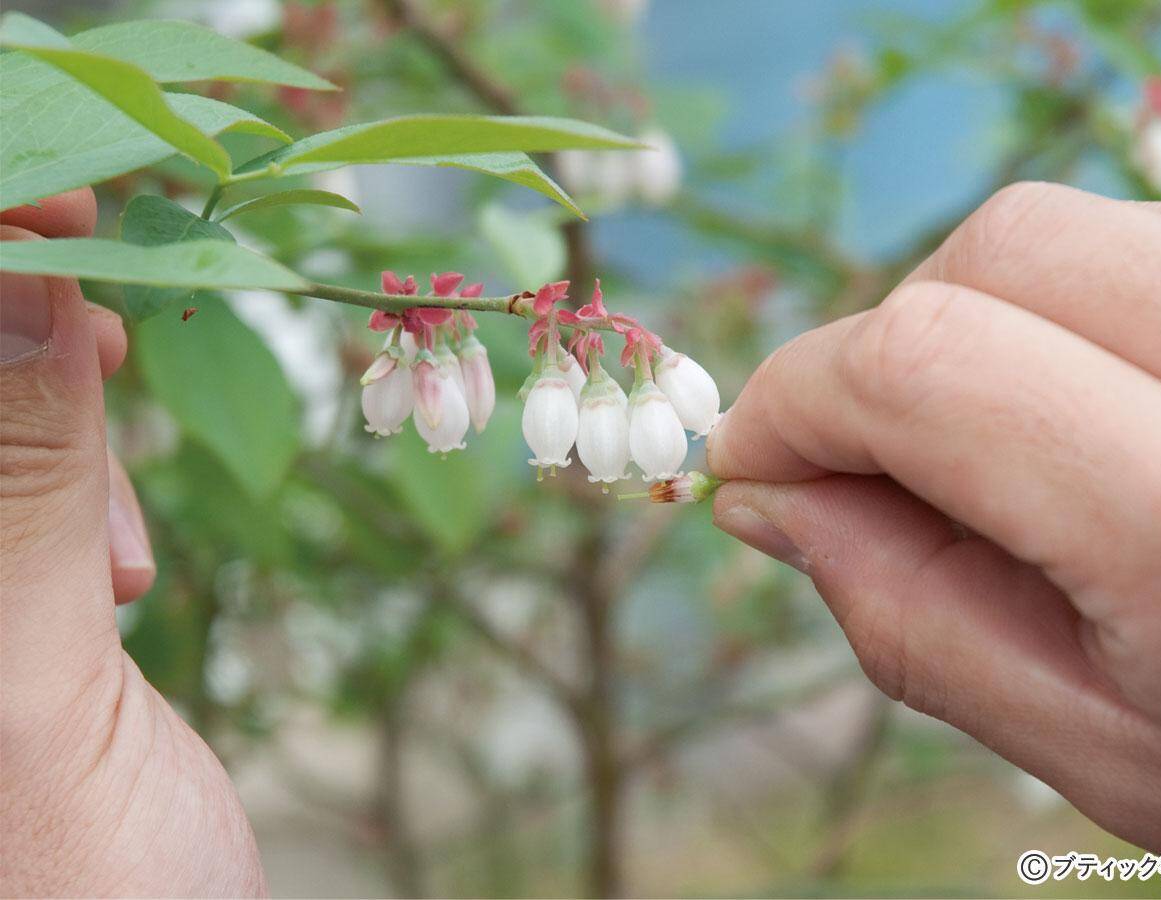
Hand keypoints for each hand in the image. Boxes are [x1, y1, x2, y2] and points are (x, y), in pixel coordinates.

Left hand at [1, 191, 264, 895]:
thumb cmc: (77, 885)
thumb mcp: (21, 688)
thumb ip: (13, 493)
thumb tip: (26, 298)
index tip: (61, 211)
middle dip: (5, 312)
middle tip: (108, 299)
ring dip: (52, 407)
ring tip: (114, 504)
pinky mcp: (10, 599)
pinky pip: (32, 479)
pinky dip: (86, 478)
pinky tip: (120, 555)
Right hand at [707, 183, 1160, 857]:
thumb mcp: (1098, 744)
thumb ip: (907, 612)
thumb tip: (764, 498)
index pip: (933, 367)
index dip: (801, 398)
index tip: (753, 458)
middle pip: (1006, 251)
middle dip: (889, 341)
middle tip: (864, 455)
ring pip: (1083, 232)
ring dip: (985, 325)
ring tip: (1005, 452)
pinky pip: (1158, 244)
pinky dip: (1070, 311)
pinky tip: (1091, 413)